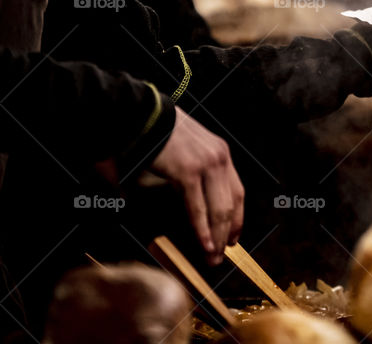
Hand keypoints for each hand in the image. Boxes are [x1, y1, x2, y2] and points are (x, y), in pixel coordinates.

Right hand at [150, 107, 243, 265]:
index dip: (237, 216)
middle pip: (232, 203)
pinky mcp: (188, 171)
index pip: (236, 190)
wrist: (134, 114)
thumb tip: (189, 200)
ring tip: (213, 257)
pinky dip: (202, 230)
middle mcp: (219, 156)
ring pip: (219, 209)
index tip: (234, 236)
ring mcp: (206, 164)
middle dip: (228, 233)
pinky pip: (198, 207)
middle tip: (222, 255)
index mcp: (219, 151)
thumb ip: (188, 175)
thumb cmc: (151, 134)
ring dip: (217, 237)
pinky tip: (204, 245)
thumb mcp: (182, 151)